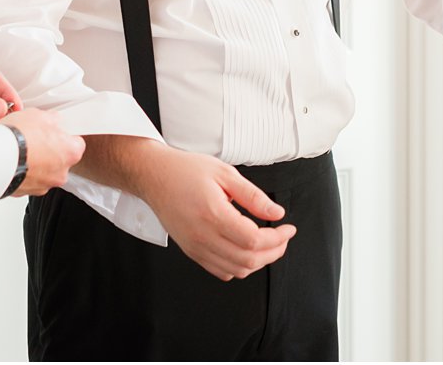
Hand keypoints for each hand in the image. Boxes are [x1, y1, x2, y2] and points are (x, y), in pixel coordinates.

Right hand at [2, 108, 84, 194]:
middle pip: (60, 159)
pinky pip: (27, 180)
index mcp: (71, 153)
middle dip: (49, 150)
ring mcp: (43, 185)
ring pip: (43, 172)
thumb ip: (53, 120)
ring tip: (20, 150)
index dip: (64, 136)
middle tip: (34, 139)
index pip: (76, 143)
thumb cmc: (20, 137)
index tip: (55, 132)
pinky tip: (12, 161)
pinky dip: (22, 172)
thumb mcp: (41, 115)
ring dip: (35, 163)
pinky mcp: (25, 192)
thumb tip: (53, 121)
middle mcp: (61, 173)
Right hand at [136, 146, 296, 280]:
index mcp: (213, 214)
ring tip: (269, 245)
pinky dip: (239, 267)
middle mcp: (203, 236)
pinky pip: (220, 271)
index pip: (254, 240)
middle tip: (283, 238)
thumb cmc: (185, 171)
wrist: (154, 176)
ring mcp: (196, 247)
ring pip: (236, 270)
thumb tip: (276, 213)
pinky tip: (246, 251)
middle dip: (274, 252)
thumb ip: (253, 196)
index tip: (288, 229)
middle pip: (248, 260)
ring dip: (258, 262)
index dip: (277, 239)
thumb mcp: (225, 173)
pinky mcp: (191, 251)